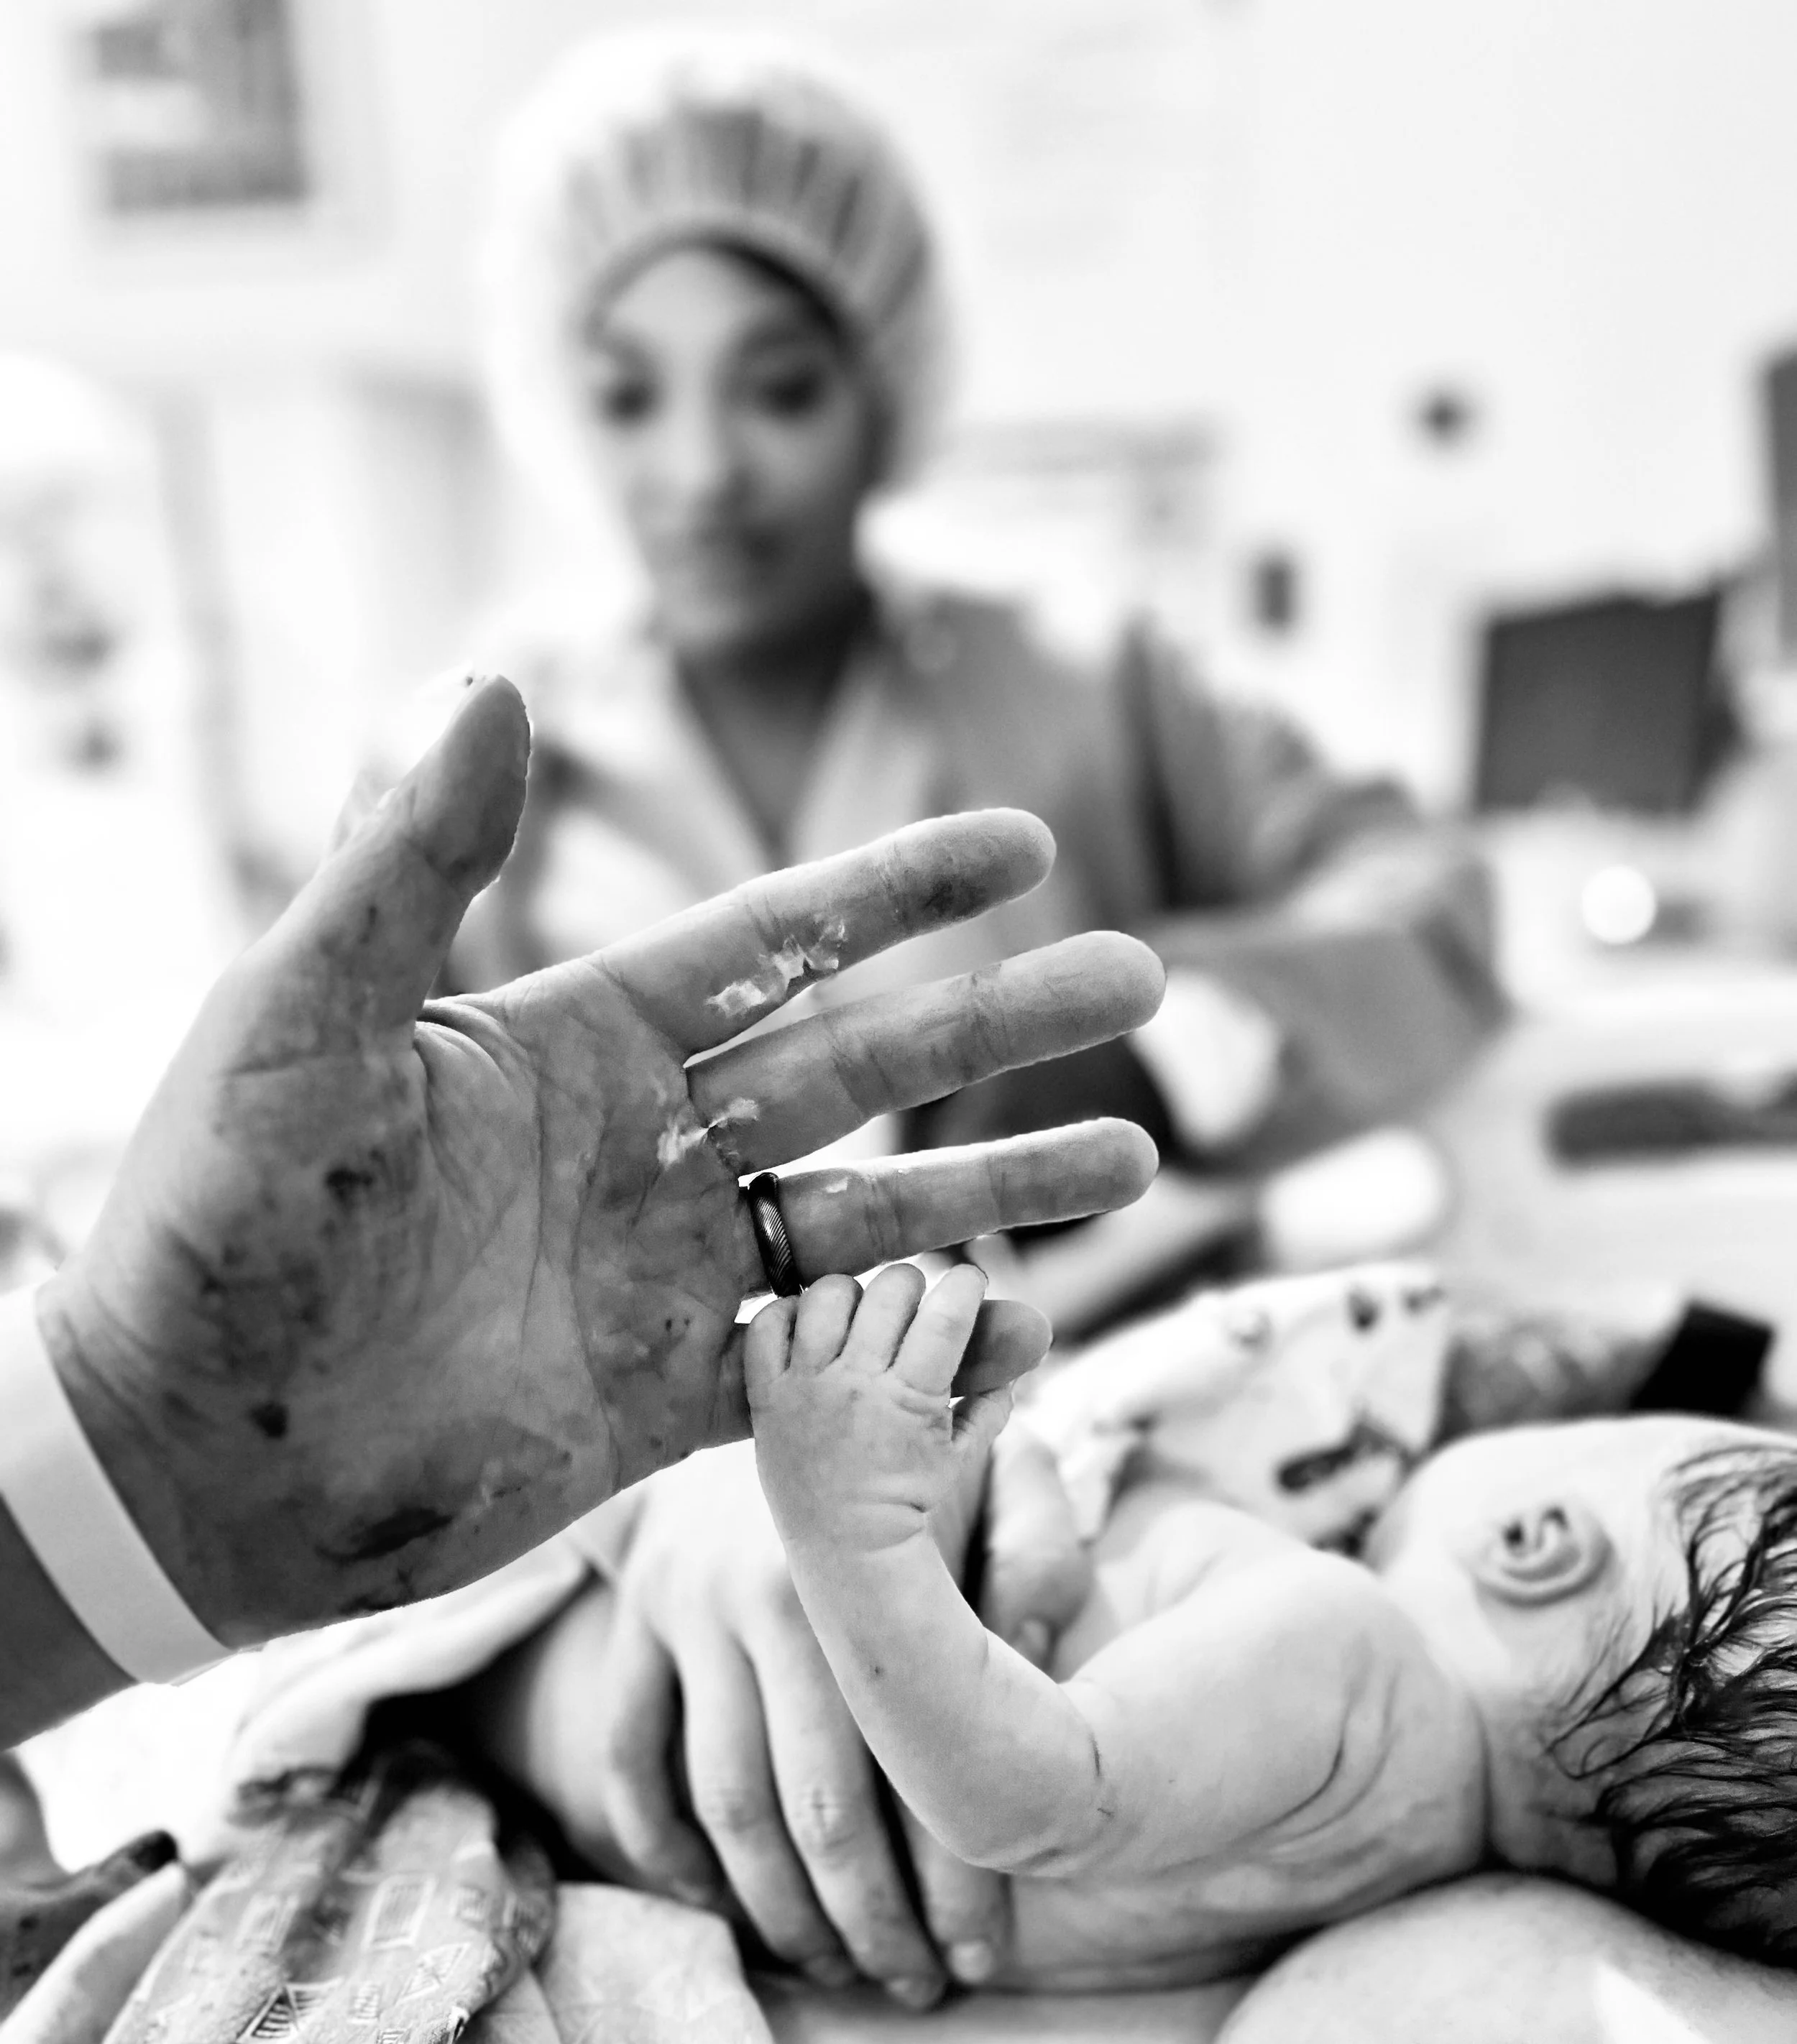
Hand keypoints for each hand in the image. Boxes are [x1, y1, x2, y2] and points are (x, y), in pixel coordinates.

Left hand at [34, 678, 1161, 1640]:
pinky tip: (1019, 1329)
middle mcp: (642, 1143)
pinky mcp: (665, 1399)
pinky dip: (921, 1350)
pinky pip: (825, 1360)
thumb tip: (498, 679)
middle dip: (1002, 1023)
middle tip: (1144, 975)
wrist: (178, 1464)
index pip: (775, 943)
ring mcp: (663, 1271)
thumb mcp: (302, 1021)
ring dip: (1001, 1186)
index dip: (899, 892)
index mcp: (577, 1039)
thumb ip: (412, 863)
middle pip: (864, 1066)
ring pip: (871, 1212)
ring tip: (1137, 1159)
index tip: (1023, 847)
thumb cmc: (211, 1227)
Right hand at [475, 1442, 1008, 2005]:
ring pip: (720, 1804)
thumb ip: (1035, 1540)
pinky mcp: (630, 1613)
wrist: (767, 1367)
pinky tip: (717, 1901)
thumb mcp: (986, 1461)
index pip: (904, 1764)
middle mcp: (760, 1596)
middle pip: (809, 1809)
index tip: (982, 1956)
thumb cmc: (903, 1438)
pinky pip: (627, 1755)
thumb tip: (1047, 1640)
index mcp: (855, 1572)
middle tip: (912, 1985)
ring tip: (834, 1963)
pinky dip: (661, 1845)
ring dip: (775, 1908)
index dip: (948, 1877)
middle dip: (867, 1920)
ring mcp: (683, 1606)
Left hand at [747, 1266, 1007, 1558]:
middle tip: (913, 1306)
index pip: (946, 1315)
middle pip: (891, 1292)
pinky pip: (770, 1325)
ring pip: (829, 1295)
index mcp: (910, 1399)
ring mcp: (807, 1388)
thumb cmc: (909, 1496)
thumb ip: (992, 1397)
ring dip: (853, 1294)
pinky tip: (811, 1328)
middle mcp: (855, 1386)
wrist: (845, 1546)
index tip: (969, 1281)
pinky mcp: (768, 1396)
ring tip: (859, 1316)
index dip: (966, 1285)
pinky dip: (790, 1313)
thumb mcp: (960, 1451)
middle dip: (913, 1287)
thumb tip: (1027, 1343)